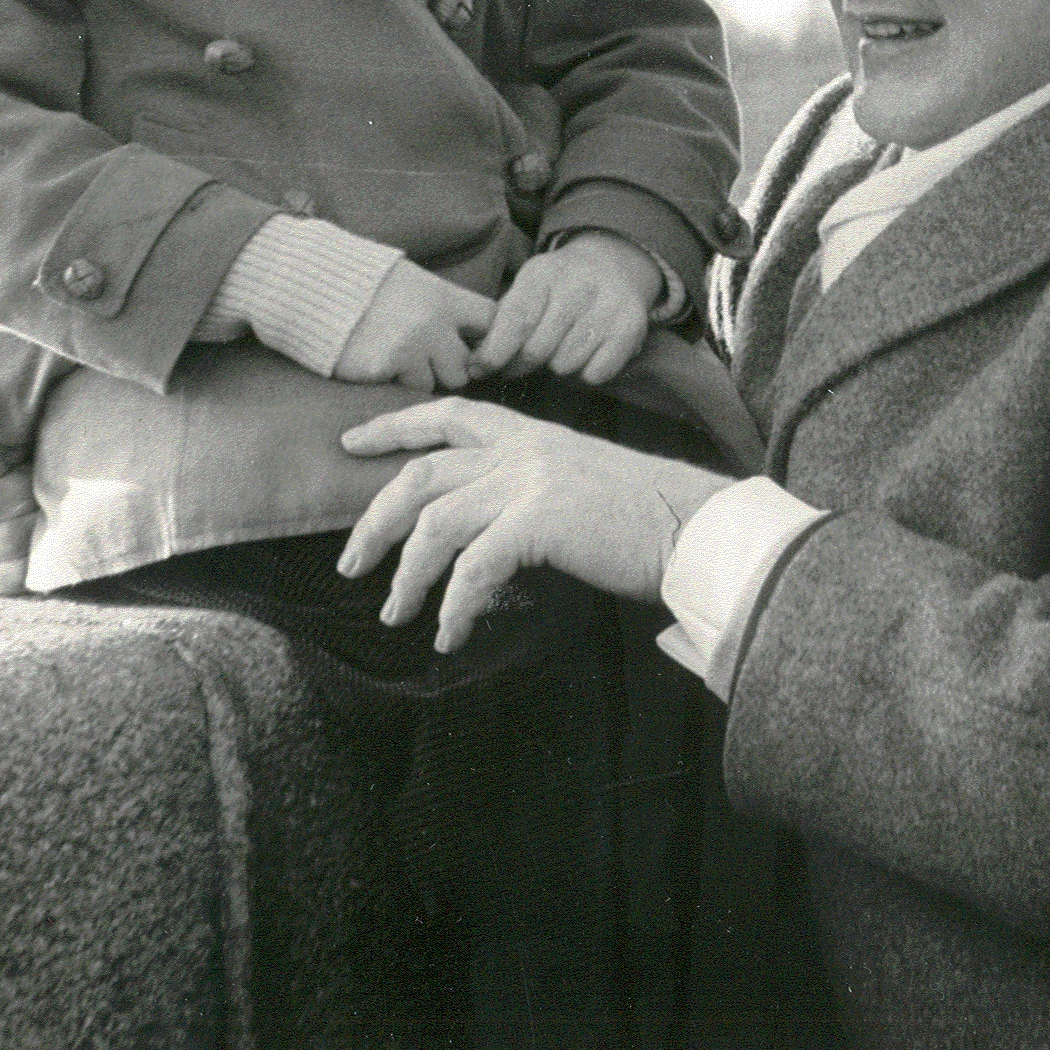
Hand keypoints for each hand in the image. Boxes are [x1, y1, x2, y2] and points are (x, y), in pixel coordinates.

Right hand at [331, 259, 496, 392]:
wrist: (313, 283)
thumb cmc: (364, 282)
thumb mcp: (412, 280)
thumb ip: (442, 305)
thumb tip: (472, 332)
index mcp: (443, 296)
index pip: (492, 321)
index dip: (488, 337)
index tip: (476, 345)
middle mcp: (433, 323)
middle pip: (468, 365)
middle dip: (452, 367)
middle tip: (431, 360)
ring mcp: (409, 348)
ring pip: (437, 384)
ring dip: (423, 379)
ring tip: (400, 360)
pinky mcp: (384, 368)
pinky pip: (405, 389)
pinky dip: (396, 383)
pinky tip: (379, 364)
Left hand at [337, 396, 730, 652]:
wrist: (700, 528)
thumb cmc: (648, 519)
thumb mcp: (580, 484)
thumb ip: (531, 490)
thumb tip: (485, 533)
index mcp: (532, 434)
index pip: (448, 414)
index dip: (393, 426)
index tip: (351, 443)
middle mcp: (524, 450)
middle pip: (422, 475)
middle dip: (376, 520)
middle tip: (349, 564)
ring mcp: (531, 481)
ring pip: (437, 524)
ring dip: (407, 576)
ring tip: (395, 615)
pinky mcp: (540, 520)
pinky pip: (474, 568)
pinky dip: (454, 606)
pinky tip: (448, 635)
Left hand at [471, 231, 660, 384]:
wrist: (613, 265)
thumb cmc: (558, 286)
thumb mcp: (528, 286)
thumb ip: (502, 321)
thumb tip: (477, 364)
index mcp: (545, 272)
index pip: (517, 319)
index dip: (496, 351)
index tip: (480, 370)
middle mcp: (579, 286)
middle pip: (538, 349)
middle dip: (521, 365)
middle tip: (518, 365)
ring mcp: (608, 306)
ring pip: (565, 365)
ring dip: (555, 367)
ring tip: (558, 350)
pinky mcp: (630, 328)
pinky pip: (595, 374)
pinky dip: (584, 373)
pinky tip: (583, 354)